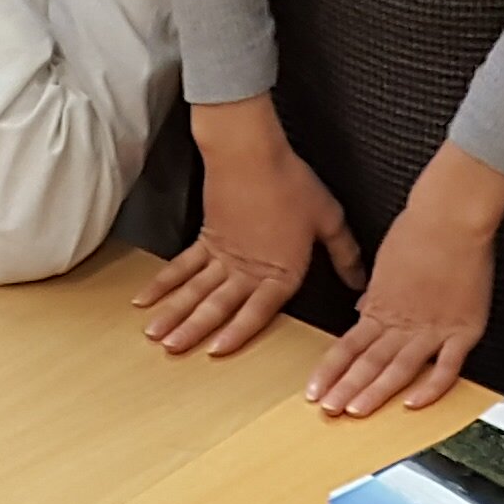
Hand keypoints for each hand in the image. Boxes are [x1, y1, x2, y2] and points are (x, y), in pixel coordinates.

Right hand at [133, 104, 355, 359]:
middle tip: (171, 351)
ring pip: (194, 291)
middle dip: (193, 330)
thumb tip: (358, 280)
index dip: (237, 332)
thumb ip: (344, 254)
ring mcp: (222, 255)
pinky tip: (146, 299)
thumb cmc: (290, 181)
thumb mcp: (328, 219)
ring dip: (173, 314)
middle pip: (217, 306)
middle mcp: (246, 269)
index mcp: (279, 271)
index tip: (216, 351)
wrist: (251, 152)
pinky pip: (181, 267)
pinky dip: (163, 283)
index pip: (258, 310)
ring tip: (153, 335)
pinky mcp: (206, 238)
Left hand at [305, 193, 492, 416]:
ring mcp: (432, 329)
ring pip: (398, 369)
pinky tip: (414, 404)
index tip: (315, 391)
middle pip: (368, 363)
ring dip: (376, 392)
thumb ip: (377, 294)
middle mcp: (403, 323)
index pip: (347, 347)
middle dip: (345, 389)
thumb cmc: (419, 229)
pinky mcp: (463, 330)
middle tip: (328, 411)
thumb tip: (365, 310)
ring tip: (358, 412)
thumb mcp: (385, 264)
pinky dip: (430, 388)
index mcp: (381, 307)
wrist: (452, 216)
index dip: (330, 372)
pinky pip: (446, 367)